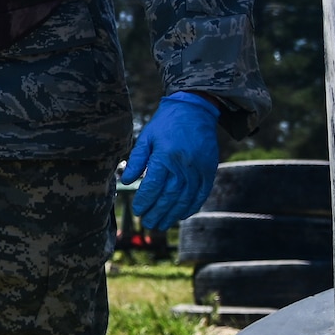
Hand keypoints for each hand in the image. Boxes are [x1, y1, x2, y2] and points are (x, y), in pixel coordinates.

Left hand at [123, 92, 220, 232]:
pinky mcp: (209, 170)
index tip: (137, 210)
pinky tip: (182, 215)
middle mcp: (183, 166)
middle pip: (169, 197)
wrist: (194, 110)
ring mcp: (198, 169)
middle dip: (157, 212)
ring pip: (185, 198)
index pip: (152, 187)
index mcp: (165, 157)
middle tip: (148, 223)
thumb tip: (125, 182)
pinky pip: (202, 193)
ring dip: (172, 214)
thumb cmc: (166, 123)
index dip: (144, 201)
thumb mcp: (146, 137)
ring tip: (161, 224)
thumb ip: (136, 160)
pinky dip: (192, 206)